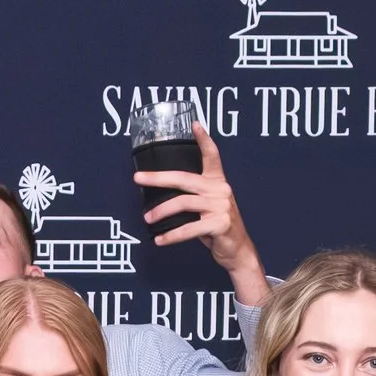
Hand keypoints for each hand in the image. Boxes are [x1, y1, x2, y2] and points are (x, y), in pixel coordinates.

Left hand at [135, 123, 265, 302]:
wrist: (237, 251)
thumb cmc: (217, 228)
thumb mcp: (208, 208)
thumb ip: (192, 198)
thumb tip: (160, 199)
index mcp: (217, 182)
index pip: (212, 155)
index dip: (204, 139)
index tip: (194, 124)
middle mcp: (220, 190)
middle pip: (184, 178)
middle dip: (158, 178)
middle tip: (138, 178)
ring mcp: (221, 206)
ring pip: (183, 203)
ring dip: (161, 212)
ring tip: (147, 219)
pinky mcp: (220, 224)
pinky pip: (189, 229)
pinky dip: (171, 236)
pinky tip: (160, 240)